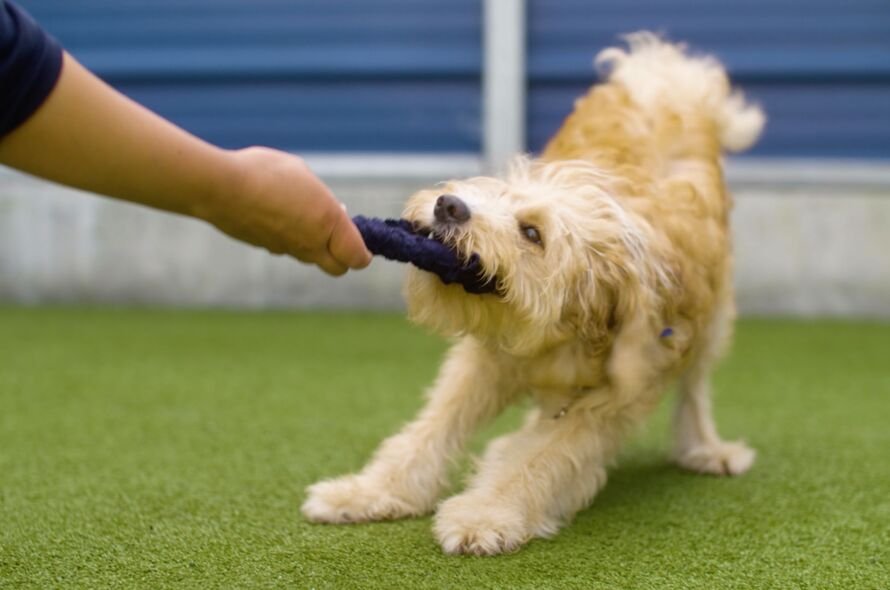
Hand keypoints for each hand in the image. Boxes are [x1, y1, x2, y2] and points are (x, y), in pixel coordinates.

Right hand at [202, 146, 371, 275]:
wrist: (219, 188)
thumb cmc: (264, 172)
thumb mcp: (302, 173)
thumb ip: (321, 197)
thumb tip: (334, 211)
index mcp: (328, 222)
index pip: (357, 257)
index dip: (363, 253)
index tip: (362, 244)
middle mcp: (310, 243)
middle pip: (337, 268)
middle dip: (342, 257)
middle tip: (337, 236)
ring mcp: (287, 250)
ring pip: (310, 257)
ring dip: (313, 244)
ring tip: (301, 215)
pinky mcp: (266, 249)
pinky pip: (286, 249)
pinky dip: (288, 238)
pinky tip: (276, 215)